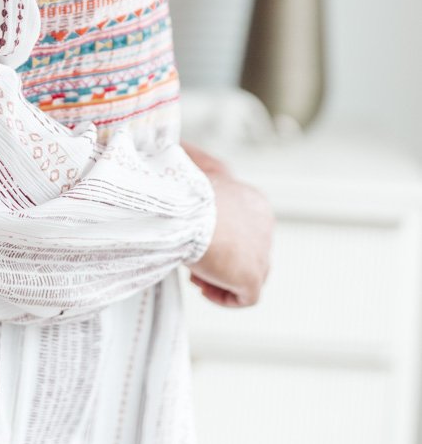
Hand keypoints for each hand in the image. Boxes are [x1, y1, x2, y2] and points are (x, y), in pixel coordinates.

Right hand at [183, 147, 273, 309]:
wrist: (188, 209)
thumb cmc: (185, 189)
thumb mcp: (192, 166)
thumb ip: (194, 160)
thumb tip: (180, 146)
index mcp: (253, 203)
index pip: (242, 225)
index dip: (218, 236)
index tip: (194, 237)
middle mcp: (264, 228)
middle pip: (246, 251)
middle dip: (220, 257)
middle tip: (194, 258)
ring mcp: (261, 253)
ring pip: (247, 274)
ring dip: (221, 277)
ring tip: (196, 274)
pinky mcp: (252, 277)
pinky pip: (245, 297)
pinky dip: (223, 296)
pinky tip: (203, 287)